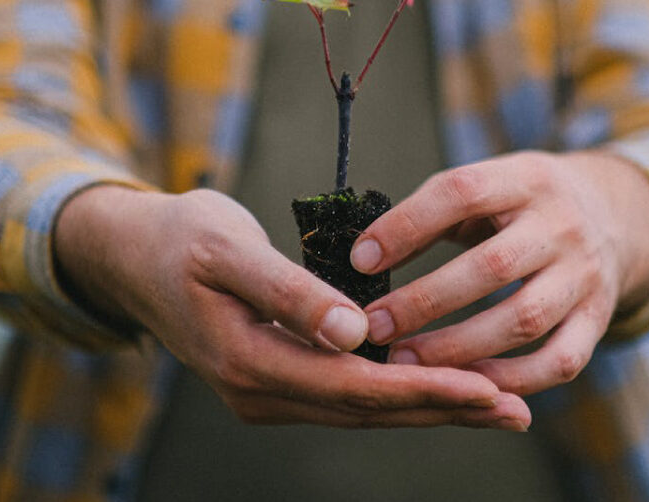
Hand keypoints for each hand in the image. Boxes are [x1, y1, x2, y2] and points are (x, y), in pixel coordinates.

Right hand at [54, 186, 529, 429]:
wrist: (132, 255)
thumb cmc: (180, 239)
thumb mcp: (227, 249)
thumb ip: (289, 291)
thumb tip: (354, 333)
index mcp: (248, 360)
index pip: (354, 386)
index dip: (423, 388)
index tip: (486, 388)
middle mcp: (260, 390)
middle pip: (368, 409)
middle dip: (444, 409)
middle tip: (516, 409)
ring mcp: (267, 391)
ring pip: (363, 407)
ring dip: (430, 407)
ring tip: (497, 405)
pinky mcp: (277, 379)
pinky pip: (349, 394)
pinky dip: (399, 392)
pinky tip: (440, 386)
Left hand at [351, 151, 648, 395]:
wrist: (613, 215)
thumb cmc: (521, 206)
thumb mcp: (488, 186)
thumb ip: (433, 213)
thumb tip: (365, 256)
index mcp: (525, 179)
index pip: (462, 193)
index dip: (407, 226)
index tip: (361, 260)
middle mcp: (561, 225)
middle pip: (492, 267)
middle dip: (425, 301)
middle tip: (374, 326)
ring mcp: (585, 275)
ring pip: (523, 320)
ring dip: (458, 347)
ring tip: (405, 362)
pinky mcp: (599, 318)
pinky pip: (559, 361)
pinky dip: (512, 379)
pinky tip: (466, 385)